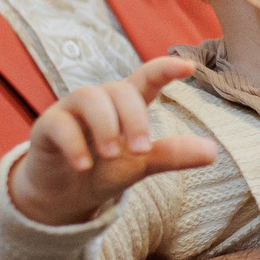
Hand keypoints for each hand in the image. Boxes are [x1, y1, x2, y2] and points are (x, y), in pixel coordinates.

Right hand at [9, 55, 217, 224]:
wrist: (63, 194)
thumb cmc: (105, 169)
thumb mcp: (141, 164)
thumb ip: (172, 155)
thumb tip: (213, 152)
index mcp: (125, 104)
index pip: (146, 78)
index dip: (165, 68)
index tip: (189, 66)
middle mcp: (99, 100)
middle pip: (120, 90)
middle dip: (134, 118)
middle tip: (141, 150)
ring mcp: (71, 110)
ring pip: (89, 97)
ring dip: (105, 125)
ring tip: (111, 155)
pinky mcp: (47, 127)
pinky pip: (59, 124)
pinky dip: (74, 144)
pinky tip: (83, 166)